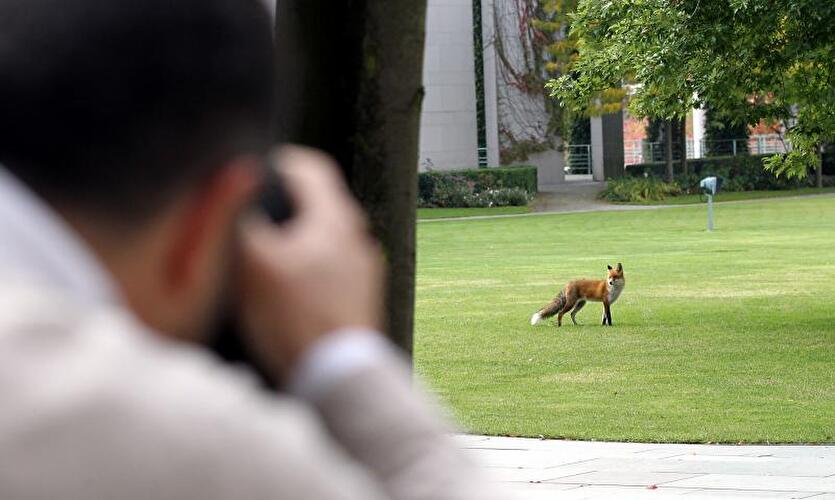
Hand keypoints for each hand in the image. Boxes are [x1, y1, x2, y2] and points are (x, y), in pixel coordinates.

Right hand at [237, 147, 383, 376]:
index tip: (256, 167)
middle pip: (319, 203)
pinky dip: (308, 265)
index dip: (281, 161)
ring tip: (265, 251)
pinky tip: (286, 286)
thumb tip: (232, 191)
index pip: (311, 168)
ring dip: (297, 237)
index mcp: (336, 219)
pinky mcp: (361, 297)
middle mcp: (357, 238)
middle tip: (253, 212)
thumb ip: (242, 221)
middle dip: (285, 203)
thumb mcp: (254, 265)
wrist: (337, 376)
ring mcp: (364, 269)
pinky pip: (331, 266)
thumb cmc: (296, 317)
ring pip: (324, 237)